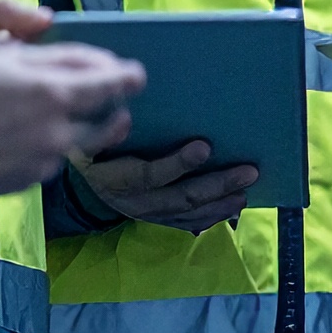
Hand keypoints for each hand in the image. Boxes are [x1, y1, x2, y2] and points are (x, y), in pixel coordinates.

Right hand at [0, 40, 143, 196]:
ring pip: (75, 145)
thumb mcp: (4, 57)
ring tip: (80, 127)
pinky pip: (48, 162)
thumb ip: (48, 57)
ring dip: (84, 133)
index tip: (136, 75)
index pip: (108, 83)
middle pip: (103, 123)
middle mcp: (60, 130)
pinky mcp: (27, 181)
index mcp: (57, 92)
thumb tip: (81, 60)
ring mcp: (45, 160)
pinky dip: (47, 150)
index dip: (125, 77)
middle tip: (122, 108)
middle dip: (116, 113)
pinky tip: (29, 144)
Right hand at [75, 140, 257, 234]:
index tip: (205, 146)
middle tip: (248, 171)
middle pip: (179, 197)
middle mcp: (133, 201)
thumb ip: (107, 128)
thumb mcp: (90, 136)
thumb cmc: (92, 146)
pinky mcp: (157, 219)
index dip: (177, 164)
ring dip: (220, 203)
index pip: (149, 175)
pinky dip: (212, 216)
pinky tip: (233, 206)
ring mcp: (147, 214)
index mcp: (115, 178)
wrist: (84, 178)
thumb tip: (124, 109)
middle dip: (216, 185)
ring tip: (246, 190)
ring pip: (187, 213)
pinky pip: (187, 223)